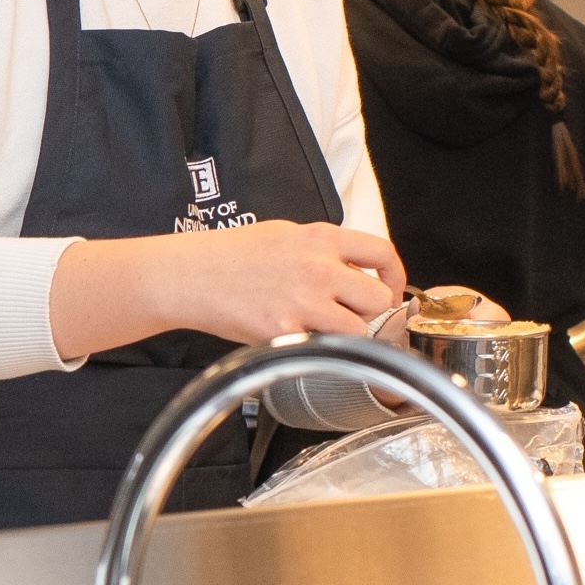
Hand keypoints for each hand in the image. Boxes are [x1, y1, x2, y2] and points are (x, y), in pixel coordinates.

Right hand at [179, 220, 405, 343]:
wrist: (190, 275)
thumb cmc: (230, 255)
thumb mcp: (285, 234)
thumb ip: (324, 249)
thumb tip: (354, 270)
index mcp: (321, 238)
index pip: (382, 253)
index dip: (395, 276)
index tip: (390, 288)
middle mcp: (318, 268)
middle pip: (378, 298)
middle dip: (370, 310)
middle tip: (351, 315)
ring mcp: (303, 302)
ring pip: (359, 331)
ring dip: (348, 336)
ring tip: (323, 330)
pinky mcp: (284, 333)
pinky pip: (323, 350)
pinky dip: (317, 351)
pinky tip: (298, 340)